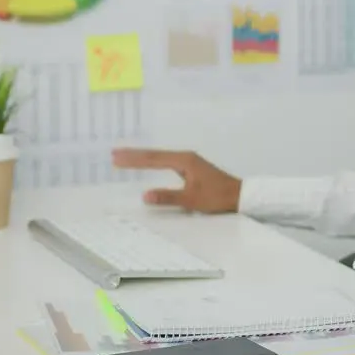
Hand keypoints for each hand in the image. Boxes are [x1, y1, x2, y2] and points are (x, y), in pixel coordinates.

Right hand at [111, 148, 241, 213]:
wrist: (240, 195)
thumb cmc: (218, 197)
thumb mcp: (192, 200)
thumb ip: (168, 197)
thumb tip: (145, 195)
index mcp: (184, 161)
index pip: (153, 159)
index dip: (134, 159)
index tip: (117, 158)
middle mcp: (185, 157)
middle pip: (155, 155)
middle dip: (134, 155)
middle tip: (114, 154)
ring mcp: (188, 161)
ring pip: (160, 157)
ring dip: (142, 157)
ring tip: (124, 156)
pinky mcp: (191, 167)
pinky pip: (166, 161)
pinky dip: (153, 162)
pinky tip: (147, 163)